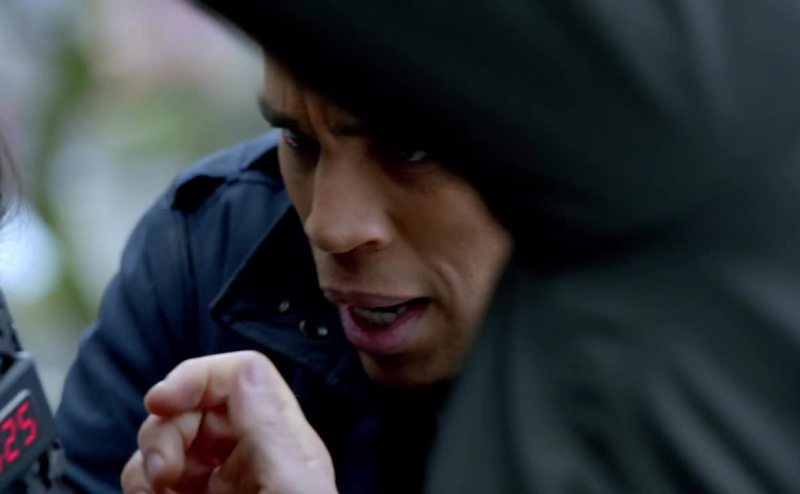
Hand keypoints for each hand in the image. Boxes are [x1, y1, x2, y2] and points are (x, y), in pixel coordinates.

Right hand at [121, 351, 336, 493]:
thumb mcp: (291, 484)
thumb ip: (268, 428)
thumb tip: (247, 368)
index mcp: (280, 436)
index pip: (238, 374)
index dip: (195, 376)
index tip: (161, 401)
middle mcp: (248, 449)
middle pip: (192, 404)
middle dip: (163, 429)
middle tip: (162, 474)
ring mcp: (220, 478)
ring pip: (166, 439)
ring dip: (146, 460)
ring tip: (154, 493)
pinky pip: (154, 476)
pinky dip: (142, 483)